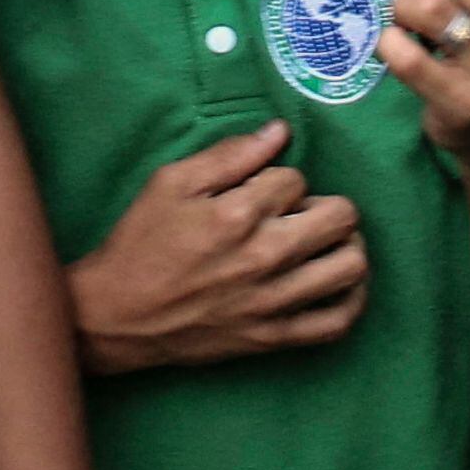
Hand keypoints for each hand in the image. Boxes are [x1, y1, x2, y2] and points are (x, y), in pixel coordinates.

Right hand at [66, 123, 366, 374]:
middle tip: (298, 212)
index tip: (257, 192)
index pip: (296, 178)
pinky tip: (335, 282)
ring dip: (345, 245)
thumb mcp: (171, 183)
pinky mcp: (273, 337)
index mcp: (239, 215)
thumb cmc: (141, 244)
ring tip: (322, 242)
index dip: (279, 178)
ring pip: (352, 265)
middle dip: (324, 203)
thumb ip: (229, 154)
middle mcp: (265, 258)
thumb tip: (279, 131)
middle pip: (341, 215)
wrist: (117, 317)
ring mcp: (273, 302)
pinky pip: (337, 322)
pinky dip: (350, 300)